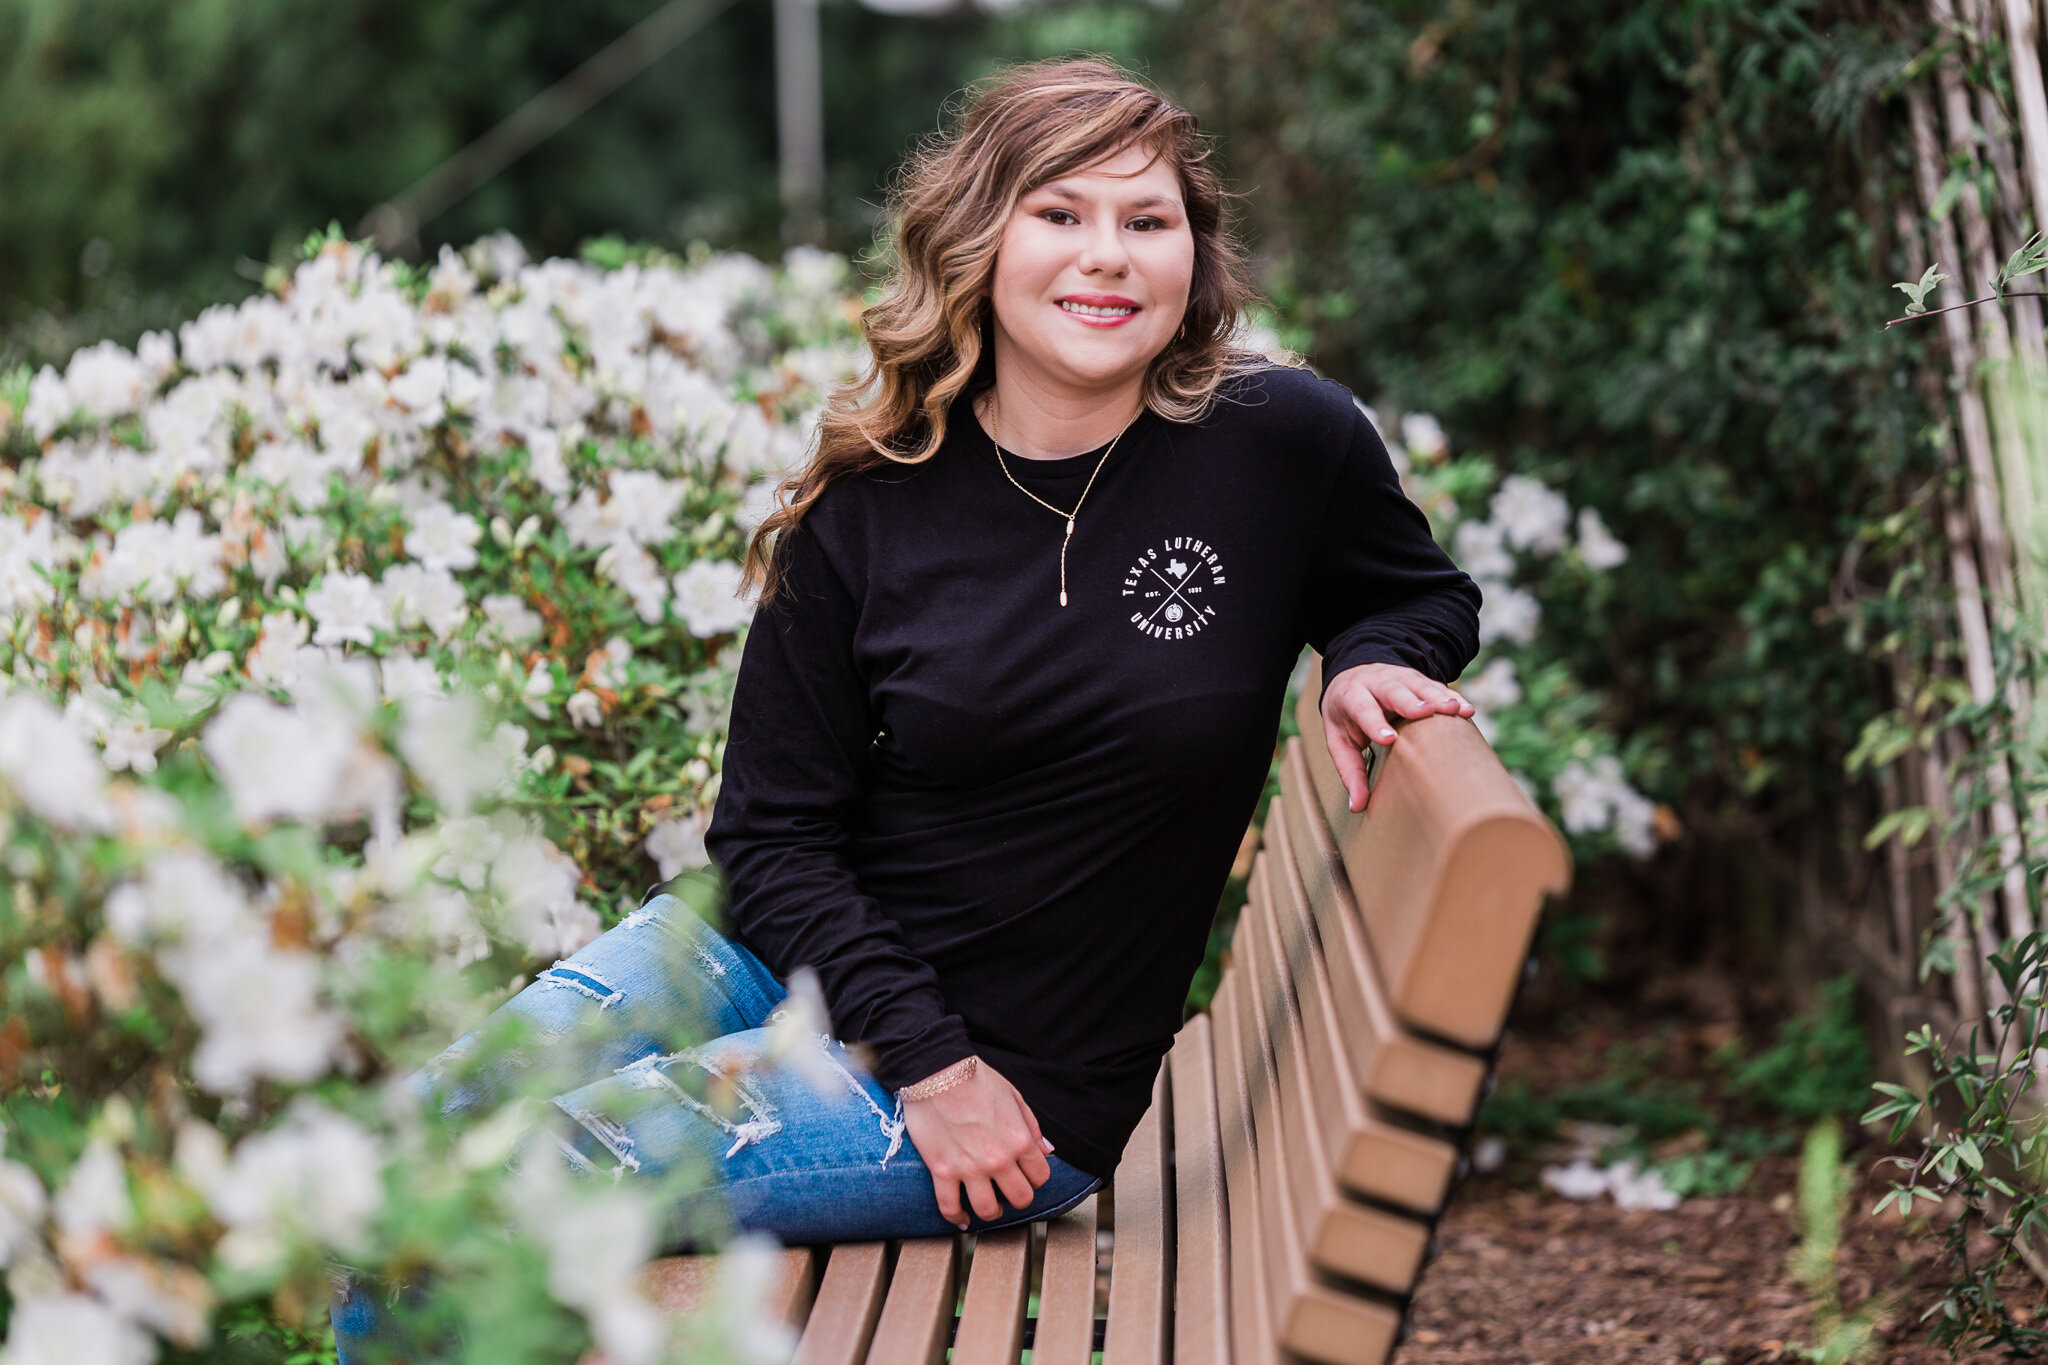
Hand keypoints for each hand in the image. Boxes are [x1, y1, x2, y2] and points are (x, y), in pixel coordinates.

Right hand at [900, 1058, 1053, 1228]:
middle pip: (1020, 1199)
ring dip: (992, 1211)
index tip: (1026, 1174)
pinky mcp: (941, 1171)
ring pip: (988, 1210)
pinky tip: (962, 1218)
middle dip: (1018, 1196)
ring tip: (990, 1205)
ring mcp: (969, 1168)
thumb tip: (1046, 1150)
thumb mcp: (1013, 1096)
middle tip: (1009, 1189)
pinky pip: (950, 1208)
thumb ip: (1032, 1126)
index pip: (1040, 1177)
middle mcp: (997, 1160)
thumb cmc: (975, 1077)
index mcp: (1019, 1140)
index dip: (1035, 1177)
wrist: (935, 1071)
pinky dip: (956, 1218)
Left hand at [1321, 662, 1474, 812]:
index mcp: (1351, 697)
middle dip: (1410, 702)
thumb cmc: (1346, 715)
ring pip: (1418, 685)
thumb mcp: (1338, 740)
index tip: (1388, 739)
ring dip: (1438, 697)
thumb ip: (1350, 771)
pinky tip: (1466, 709)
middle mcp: (1376, 682)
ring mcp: (1399, 677)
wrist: (1352, 676)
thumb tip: (1358, 806)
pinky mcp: (1418, 680)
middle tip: (1426, 712)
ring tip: (1455, 710)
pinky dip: (1451, 697)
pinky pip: (1436, 686)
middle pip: (1393, 690)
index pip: (1362, 709)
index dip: (1375, 723)